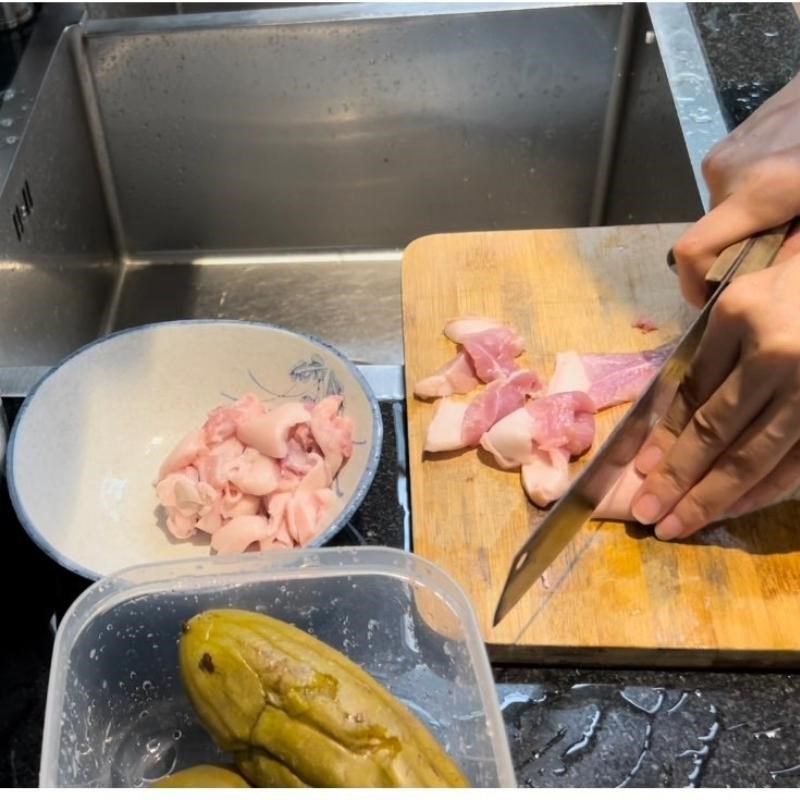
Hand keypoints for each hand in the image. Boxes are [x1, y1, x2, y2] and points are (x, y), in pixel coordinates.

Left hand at [630, 255, 799, 539]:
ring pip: (754, 455)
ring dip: (712, 497)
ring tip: (677, 525)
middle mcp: (775, 354)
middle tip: (647, 513)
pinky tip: (731, 510)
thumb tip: (672, 422)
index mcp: (739, 316)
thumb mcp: (744, 300)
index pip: (691, 391)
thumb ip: (712, 351)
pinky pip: (794, 464)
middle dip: (677, 477)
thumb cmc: (794, 287)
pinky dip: (761, 492)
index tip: (641, 469)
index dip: (664, 436)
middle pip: (716, 430)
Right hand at [673, 73, 799, 306]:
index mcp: (759, 191)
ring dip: (745, 225)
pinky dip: (748, 202)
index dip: (694, 284)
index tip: (711, 298)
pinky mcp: (727, 143)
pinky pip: (728, 189)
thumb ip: (797, 245)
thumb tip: (769, 275)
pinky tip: (782, 187)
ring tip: (788, 212)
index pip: (693, 250)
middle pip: (709, 236)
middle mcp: (727, 174)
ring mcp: (723, 155)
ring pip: (720, 214)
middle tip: (777, 251)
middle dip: (735, 252)